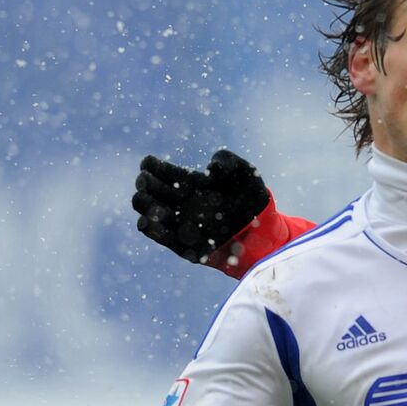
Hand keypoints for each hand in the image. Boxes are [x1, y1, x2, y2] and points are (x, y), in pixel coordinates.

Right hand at [132, 149, 269, 263]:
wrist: (262, 227)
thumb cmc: (250, 195)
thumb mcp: (244, 171)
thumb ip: (227, 161)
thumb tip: (210, 170)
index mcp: (189, 182)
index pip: (160, 171)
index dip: (150, 166)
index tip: (148, 164)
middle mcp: (180, 202)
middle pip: (148, 191)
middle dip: (144, 185)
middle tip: (146, 182)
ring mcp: (180, 222)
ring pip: (149, 214)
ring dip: (145, 206)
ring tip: (151, 201)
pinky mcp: (184, 244)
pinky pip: (161, 237)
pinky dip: (152, 229)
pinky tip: (150, 221)